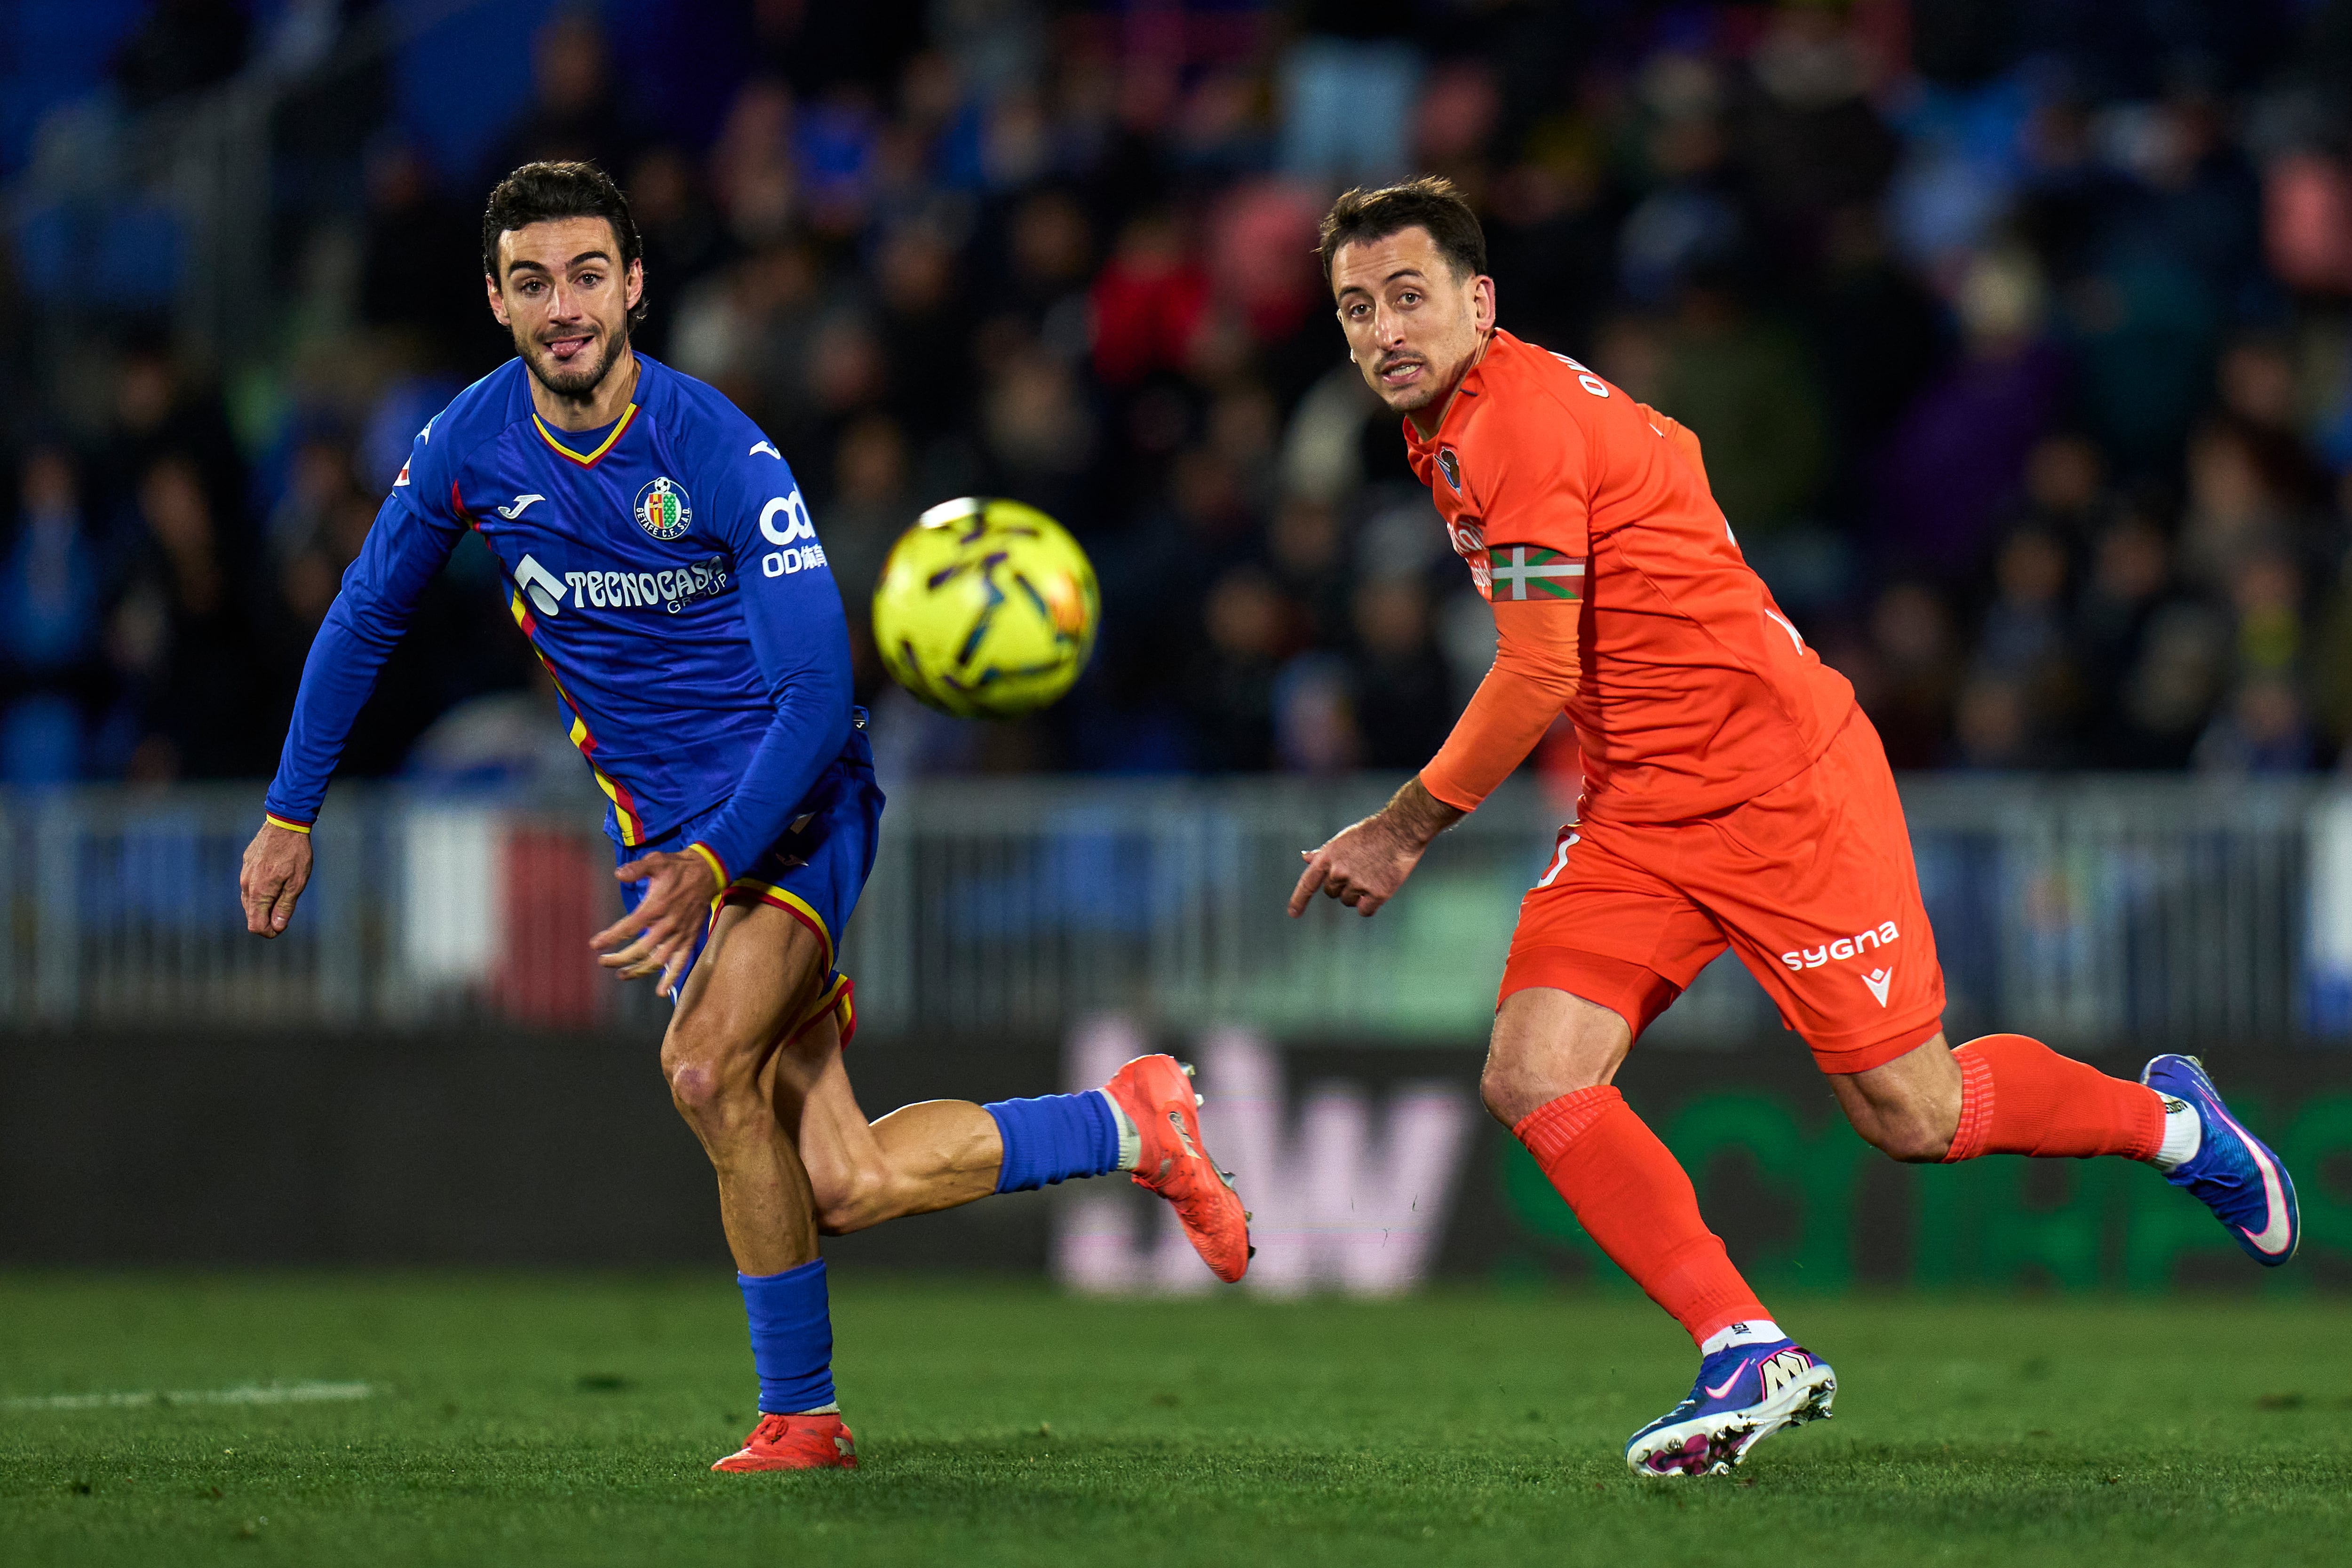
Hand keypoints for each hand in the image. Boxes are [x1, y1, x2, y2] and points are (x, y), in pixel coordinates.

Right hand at [240, 822, 313, 936]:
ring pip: (250, 900)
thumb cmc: (295, 853)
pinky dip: (261, 891)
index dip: (269, 932)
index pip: (255, 925)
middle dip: (267, 919)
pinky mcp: (246, 865)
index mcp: (259, 892)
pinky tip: (276, 882)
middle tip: (285, 913)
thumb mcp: (297, 882)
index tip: (282, 927)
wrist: (285, 824)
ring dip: (264, 905)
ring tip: (284, 895)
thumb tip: (277, 927)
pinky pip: (250, 886)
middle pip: (251, 914)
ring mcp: (244, 874)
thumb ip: (285, 906)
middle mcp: (246, 885)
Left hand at [592, 849, 720, 997]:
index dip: (610, 938)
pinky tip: (660, 991)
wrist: (708, 872)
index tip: (595, 945)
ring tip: (621, 975)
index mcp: (657, 906)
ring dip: (639, 971)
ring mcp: (680, 933)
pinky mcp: (690, 938)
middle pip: (640, 949)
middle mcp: (668, 924)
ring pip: (658, 960)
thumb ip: (637, 868)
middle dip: (620, 958)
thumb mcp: (656, 861)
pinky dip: (671, 978)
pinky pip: (681, 962)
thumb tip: (618, 874)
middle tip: (603, 961)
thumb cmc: (678, 867)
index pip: (629, 927)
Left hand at [1287, 776, 1465, 919]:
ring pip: (1349, 902)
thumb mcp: (1342, 839)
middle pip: (1332, 893)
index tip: (1293, 914)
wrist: (1401, 829)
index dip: (1299, 900)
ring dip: (1358, 895)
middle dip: (1342, 886)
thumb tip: (1305, 858)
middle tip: (1360, 870)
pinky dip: (1370, 905)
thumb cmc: (1372, 832)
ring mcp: (1358, 884)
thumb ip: (1324, 853)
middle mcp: (1339, 872)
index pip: (1308, 883)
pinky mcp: (1377, 894)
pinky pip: (1365, 911)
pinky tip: (1379, 890)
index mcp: (1328, 857)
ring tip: (1373, 874)